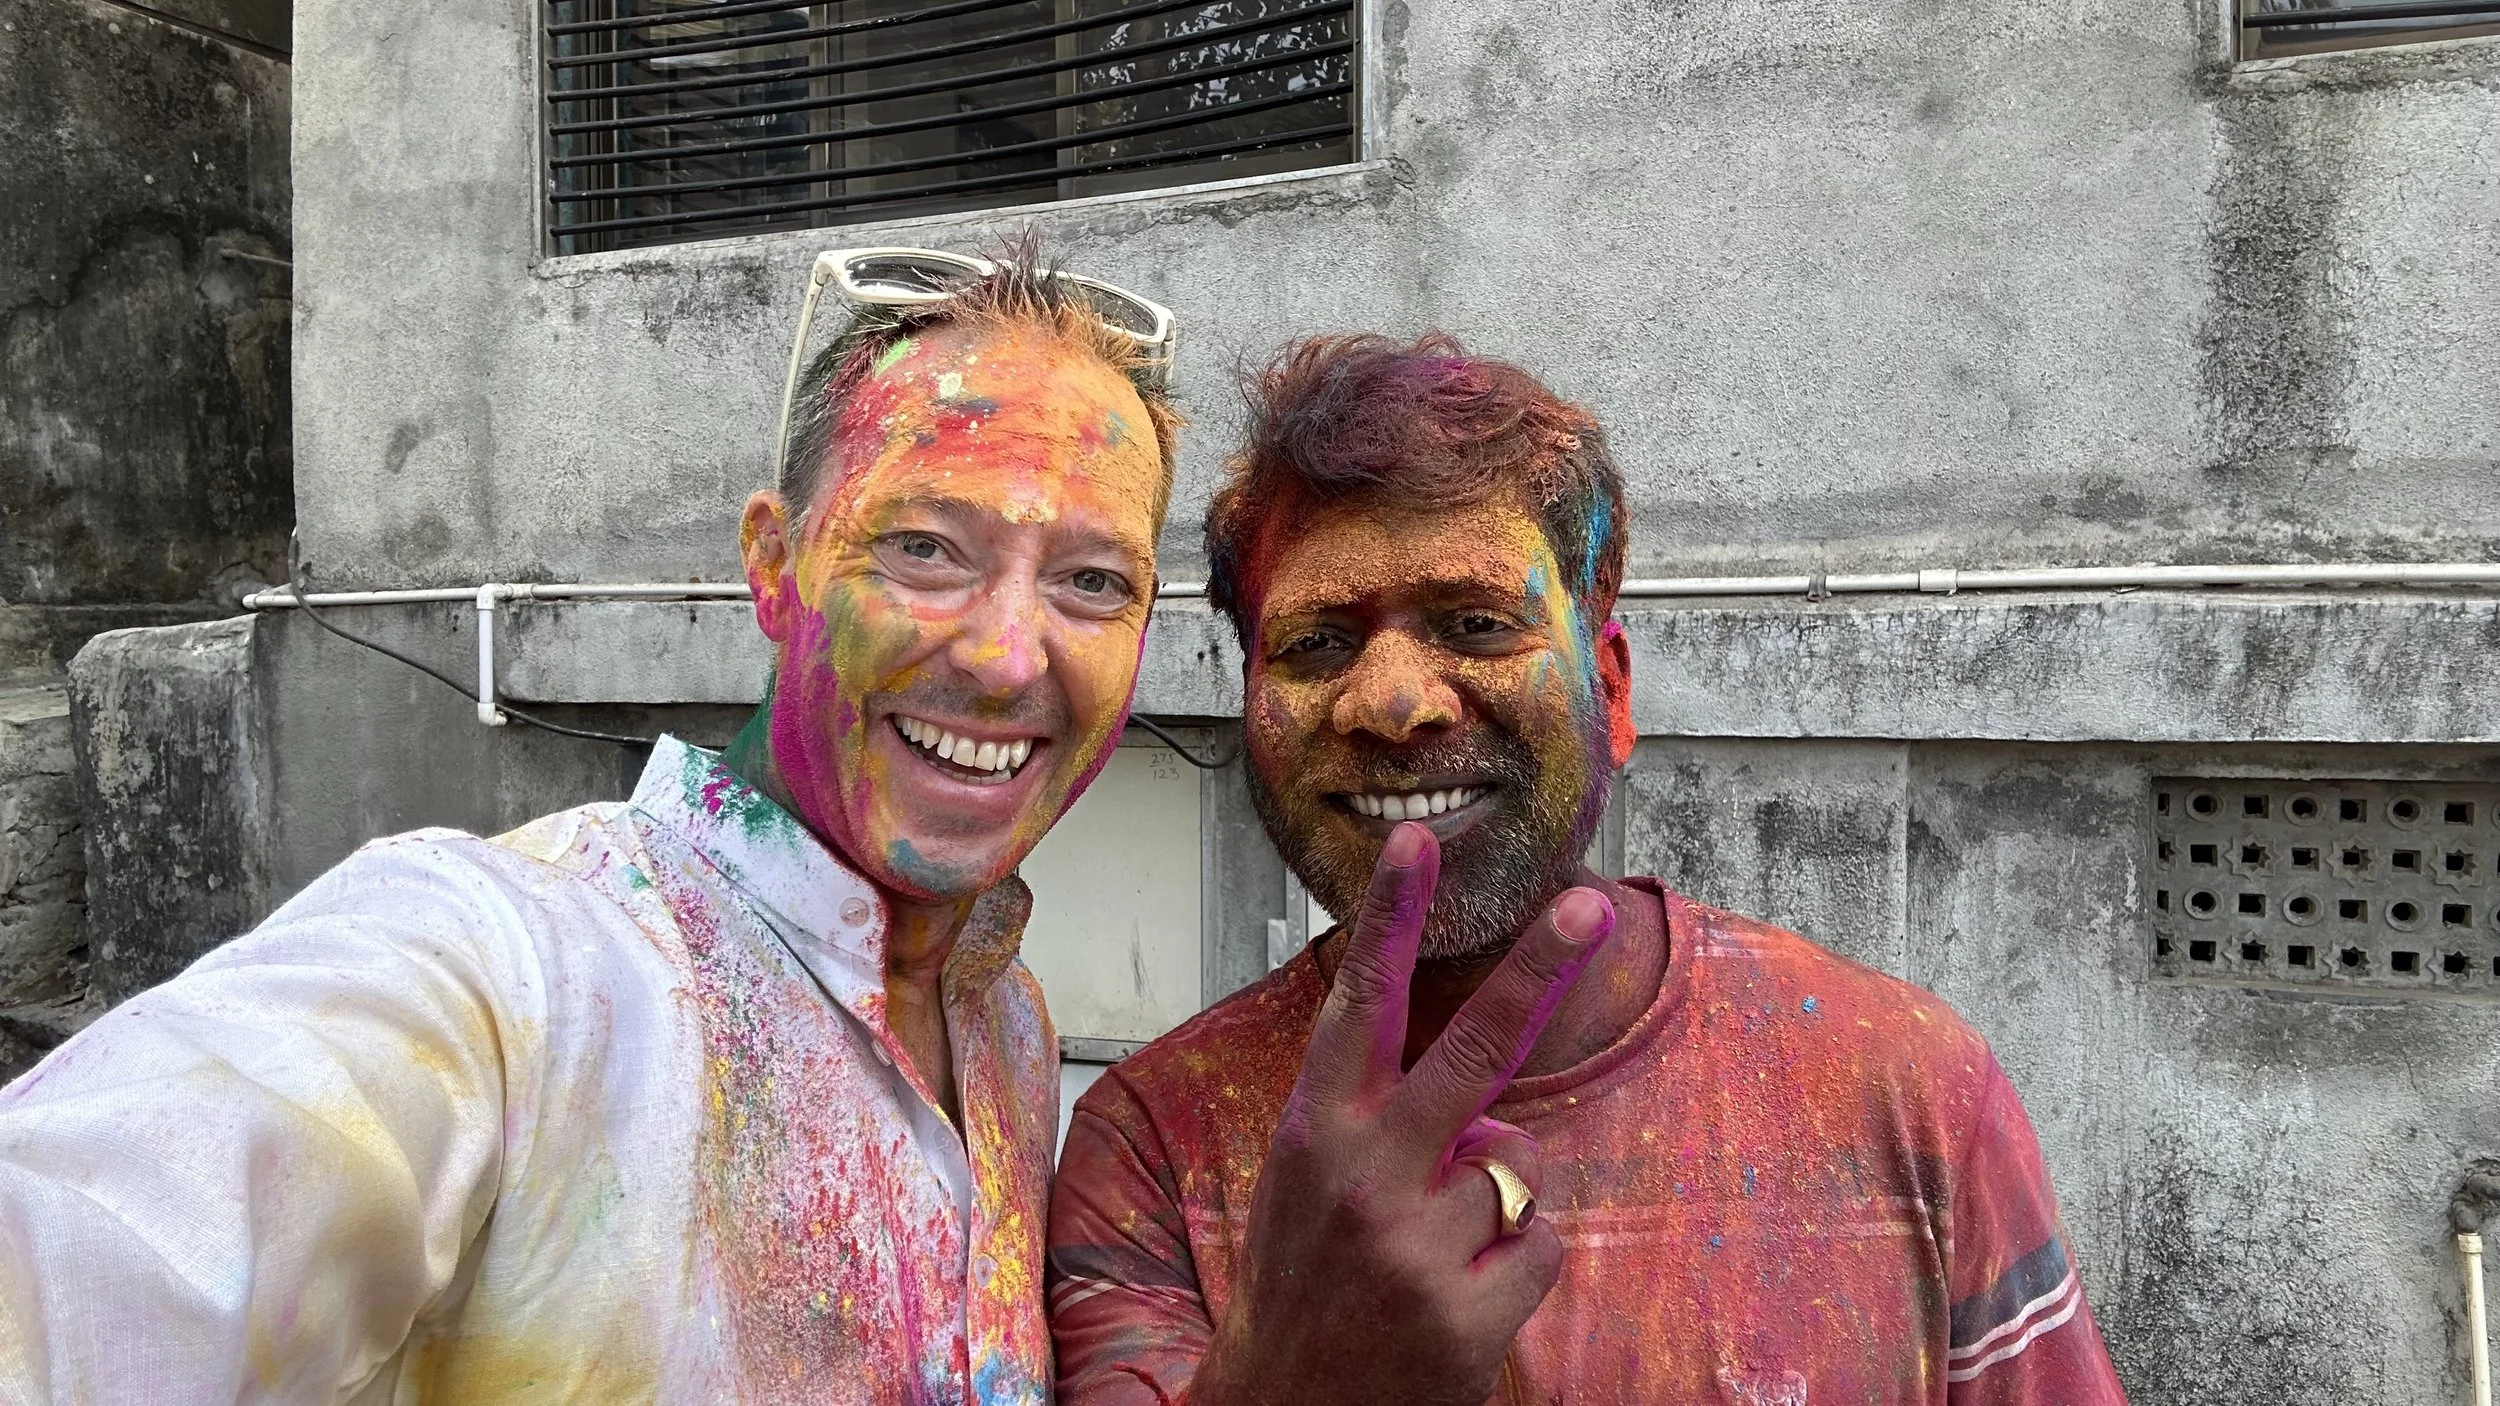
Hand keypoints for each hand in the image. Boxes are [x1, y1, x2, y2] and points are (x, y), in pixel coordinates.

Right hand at [1187, 822, 1616, 1405]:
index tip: (1418, 843)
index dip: (1392, 918)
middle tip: (1589, 905)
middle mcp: (1365, 1176)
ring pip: (1522, 1164)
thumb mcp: (1309, 1181)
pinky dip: (1516, 1266)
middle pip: (1474, 1050)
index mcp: (1316, 1132)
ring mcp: (1417, 1246)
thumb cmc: (1301, 1282)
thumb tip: (1493, 1109)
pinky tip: (1460, 1298)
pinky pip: (1542, 1242)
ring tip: (1434, 1251)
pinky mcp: (1467, 1312)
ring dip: (1499, 1200)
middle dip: (1538, 969)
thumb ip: (1382, 1124)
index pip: (1359, 1004)